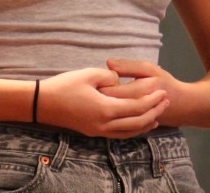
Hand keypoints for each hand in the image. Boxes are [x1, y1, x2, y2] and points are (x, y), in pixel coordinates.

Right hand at [38, 67, 168, 138]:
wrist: (43, 104)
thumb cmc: (64, 86)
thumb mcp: (88, 74)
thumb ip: (109, 76)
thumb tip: (120, 80)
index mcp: (105, 109)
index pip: (136, 108)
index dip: (152, 100)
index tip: (163, 92)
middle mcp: (104, 124)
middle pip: (137, 122)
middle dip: (153, 112)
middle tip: (165, 102)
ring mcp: (98, 130)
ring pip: (129, 132)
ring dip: (145, 124)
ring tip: (157, 115)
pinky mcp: (93, 131)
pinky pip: (119, 135)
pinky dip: (132, 130)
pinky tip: (136, 124)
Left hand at [100, 59, 185, 126]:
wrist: (182, 105)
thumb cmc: (164, 83)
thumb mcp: (148, 69)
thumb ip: (128, 66)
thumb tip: (108, 63)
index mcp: (139, 90)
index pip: (112, 90)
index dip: (101, 85)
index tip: (97, 79)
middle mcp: (136, 108)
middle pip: (110, 104)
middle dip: (100, 97)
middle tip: (95, 88)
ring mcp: (135, 120)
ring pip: (113, 115)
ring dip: (105, 107)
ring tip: (101, 98)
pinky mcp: (135, 127)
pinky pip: (120, 122)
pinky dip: (113, 115)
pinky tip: (110, 108)